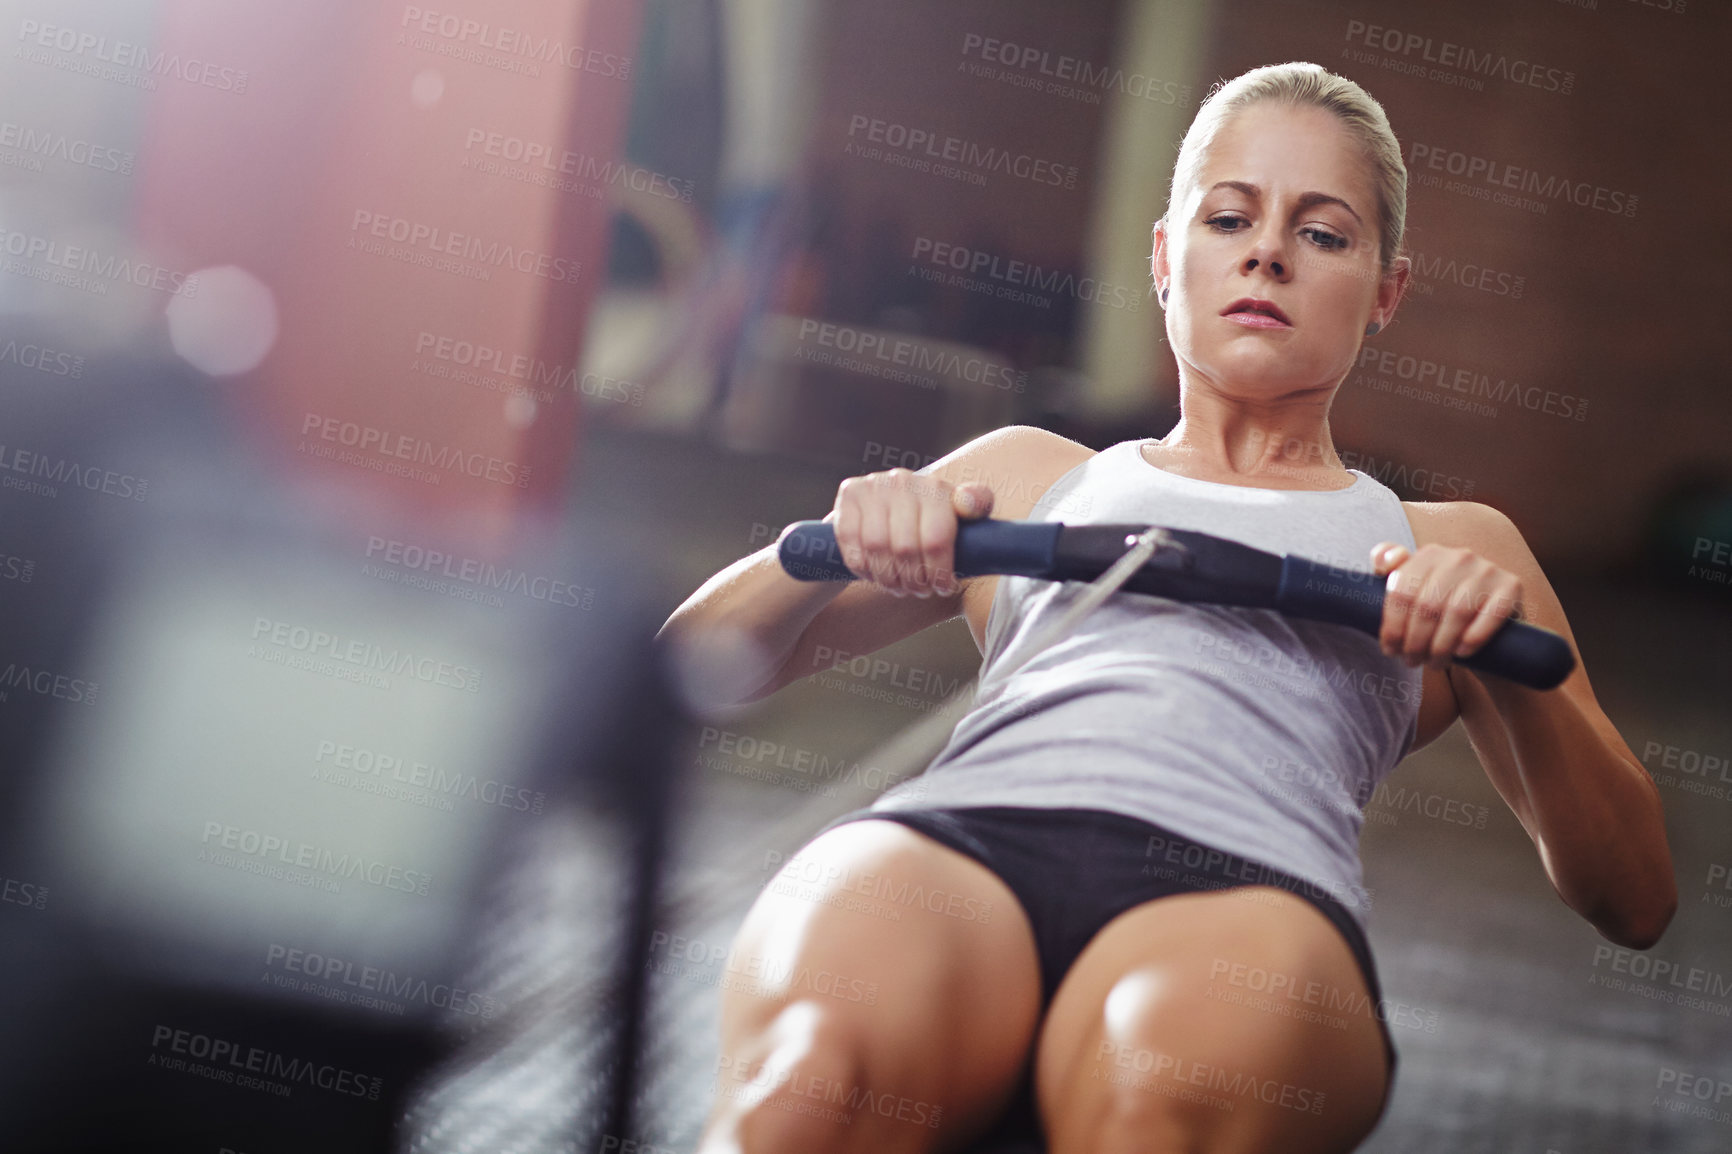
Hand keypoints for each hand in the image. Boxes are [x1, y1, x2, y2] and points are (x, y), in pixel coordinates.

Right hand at [829, 469, 994, 597]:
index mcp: (942, 491)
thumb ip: (978, 543)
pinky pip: (853, 541)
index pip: (940, 535)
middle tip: (919, 592)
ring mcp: (878, 483)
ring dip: (888, 577)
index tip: (942, 587)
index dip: (940, 568)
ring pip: (879, 546)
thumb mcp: (955, 539)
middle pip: (909, 546)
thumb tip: (1007, 548)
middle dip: (914, 580)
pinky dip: (863, 567)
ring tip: (897, 587)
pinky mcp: (850, 491)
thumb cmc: (923, 538)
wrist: (873, 523)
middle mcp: (910, 480)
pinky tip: (872, 574)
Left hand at [1370, 541, 1523, 669]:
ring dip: (1441, 645)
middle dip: (1415, 641)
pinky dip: (1473, 637)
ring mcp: (1487, 569)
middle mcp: (1458, 556)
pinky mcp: (1512, 586)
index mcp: (1428, 555)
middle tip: (1412, 662)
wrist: (1493, 631)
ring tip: (1434, 664)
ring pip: (1455, 612)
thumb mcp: (1416, 596)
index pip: (1400, 590)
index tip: (1390, 649)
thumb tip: (1380, 564)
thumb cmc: (1444, 616)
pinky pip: (1491, 614)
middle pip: (1426, 605)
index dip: (1392, 625)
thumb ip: (1394, 574)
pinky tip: (1462, 653)